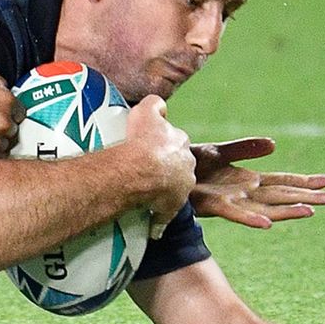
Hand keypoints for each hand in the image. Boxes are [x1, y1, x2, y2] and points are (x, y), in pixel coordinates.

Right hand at [123, 95, 195, 218]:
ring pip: (172, 189)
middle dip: (164, 167)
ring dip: (161, 190)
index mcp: (180, 143)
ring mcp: (181, 188)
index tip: (148, 148)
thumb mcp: (145, 111)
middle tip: (143, 168)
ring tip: (141, 190)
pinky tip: (146, 219)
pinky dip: (157, 217)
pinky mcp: (171, 208)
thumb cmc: (140, 141)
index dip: (160, 145)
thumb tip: (159, 104)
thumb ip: (154, 104)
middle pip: (176, 166)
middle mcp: (186, 166)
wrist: (138, 170)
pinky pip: (163, 214)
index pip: (174, 142)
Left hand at [189, 137, 324, 229]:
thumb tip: (274, 145)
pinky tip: (268, 223)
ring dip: (287, 210)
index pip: (283, 181)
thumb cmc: (189, 166)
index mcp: (247, 181)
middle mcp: (244, 194)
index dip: (305, 182)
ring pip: (265, 208)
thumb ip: (245, 148)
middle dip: (306, 197)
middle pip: (281, 196)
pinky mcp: (212, 206)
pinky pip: (235, 214)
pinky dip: (251, 219)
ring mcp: (230, 202)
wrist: (161, 175)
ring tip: (310, 211)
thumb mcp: (219, 152)